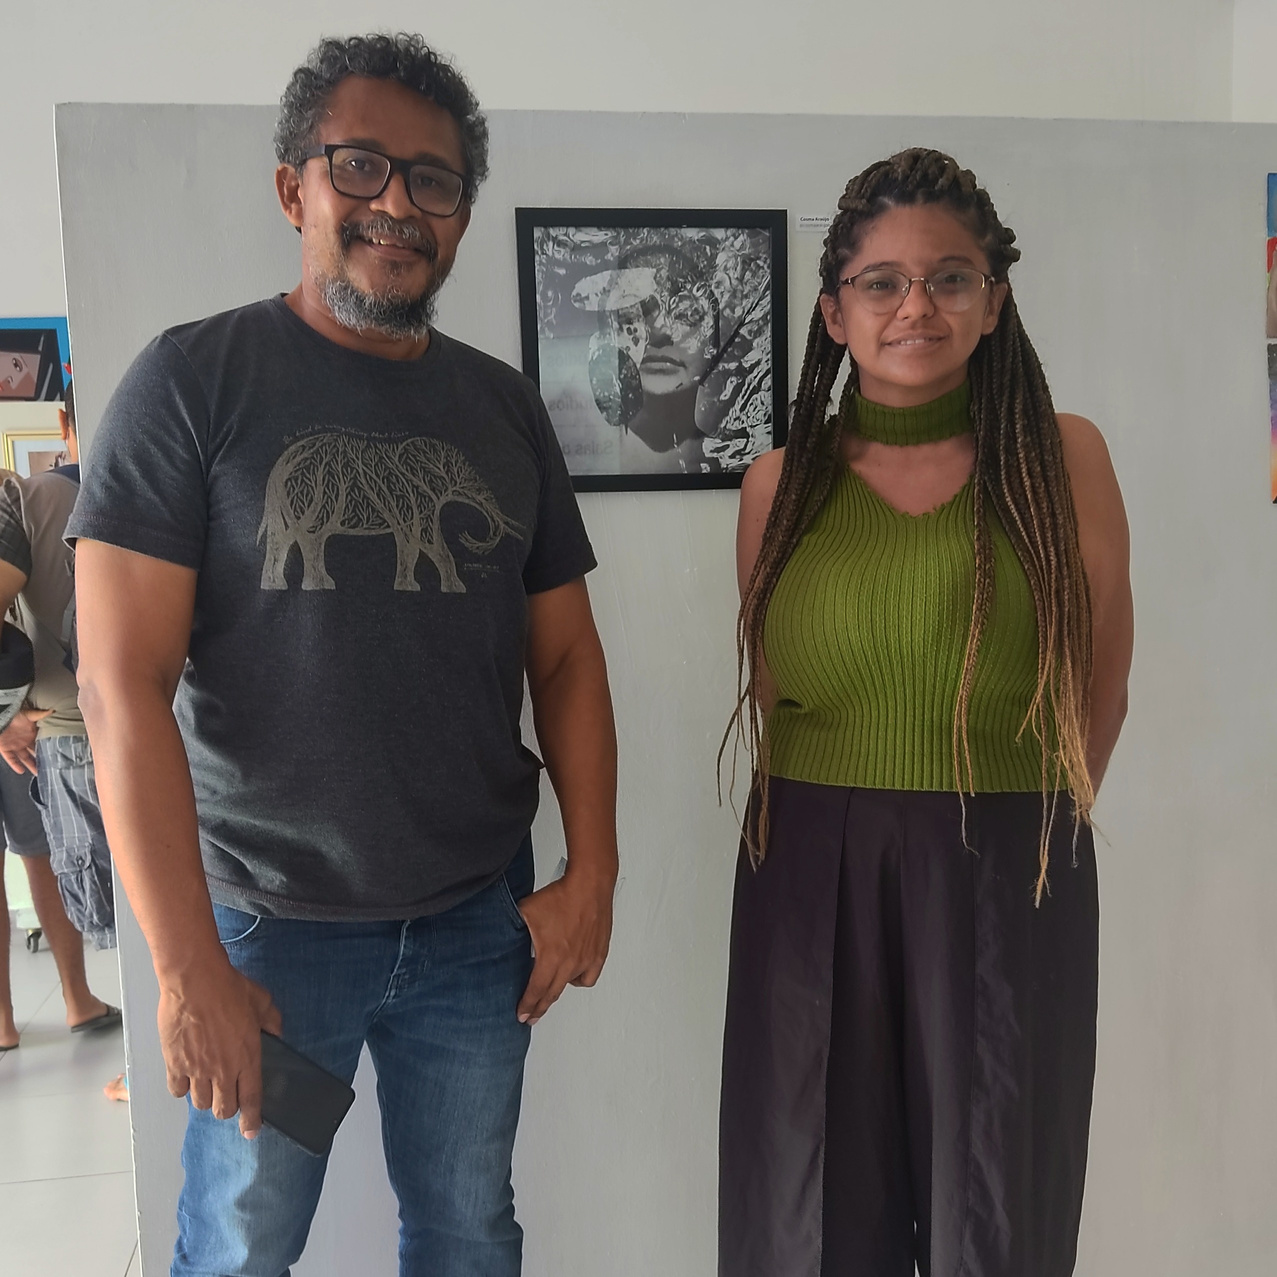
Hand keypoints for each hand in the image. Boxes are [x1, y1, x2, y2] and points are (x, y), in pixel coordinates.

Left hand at [0, 709, 49, 774]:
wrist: (0, 720)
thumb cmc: (14, 715)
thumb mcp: (29, 714)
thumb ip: (41, 715)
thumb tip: (53, 711)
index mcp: (32, 733)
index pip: (42, 743)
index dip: (49, 749)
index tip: (57, 755)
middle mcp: (25, 741)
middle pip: (35, 753)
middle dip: (42, 760)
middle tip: (51, 767)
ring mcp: (15, 745)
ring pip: (24, 758)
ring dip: (30, 765)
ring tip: (38, 773)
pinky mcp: (5, 749)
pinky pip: (11, 759)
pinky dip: (15, 765)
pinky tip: (21, 771)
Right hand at [158, 956, 281, 1138]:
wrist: (194, 980)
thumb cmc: (227, 987)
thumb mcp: (262, 1001)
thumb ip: (272, 1021)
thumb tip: (277, 1033)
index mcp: (247, 1057)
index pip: (252, 1099)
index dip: (252, 1119)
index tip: (251, 1130)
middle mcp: (222, 1069)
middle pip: (223, 1109)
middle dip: (227, 1108)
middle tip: (227, 1096)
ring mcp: (197, 1069)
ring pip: (200, 1103)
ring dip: (205, 1097)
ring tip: (207, 1081)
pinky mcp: (174, 1064)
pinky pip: (177, 1090)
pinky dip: (181, 1087)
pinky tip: (186, 1074)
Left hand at [516, 870, 613, 1025]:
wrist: (588, 884)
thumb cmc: (562, 896)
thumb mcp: (526, 911)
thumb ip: (516, 929)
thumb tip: (505, 933)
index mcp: (550, 957)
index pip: (536, 990)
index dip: (527, 1005)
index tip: (521, 1015)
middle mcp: (570, 963)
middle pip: (552, 994)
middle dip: (539, 1007)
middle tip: (532, 1016)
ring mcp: (586, 959)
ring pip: (569, 985)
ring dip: (558, 992)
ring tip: (550, 993)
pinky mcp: (598, 953)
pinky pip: (589, 976)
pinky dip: (580, 978)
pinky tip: (574, 976)